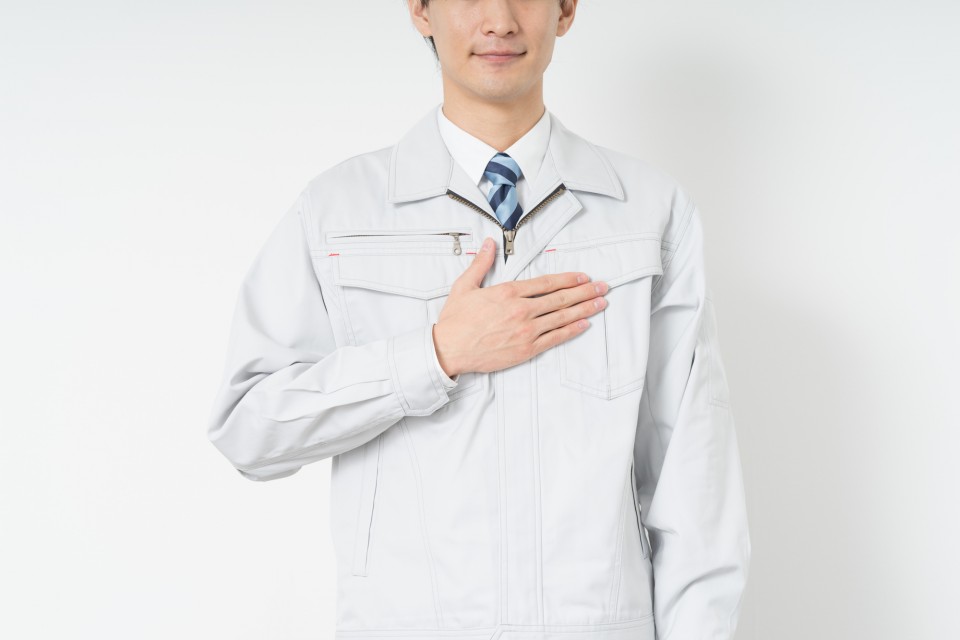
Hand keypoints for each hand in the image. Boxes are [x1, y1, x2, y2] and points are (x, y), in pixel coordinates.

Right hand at [432, 236, 607, 376]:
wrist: (448, 350)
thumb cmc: (455, 321)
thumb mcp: (465, 286)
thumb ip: (481, 263)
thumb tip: (490, 243)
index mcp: (509, 292)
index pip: (547, 283)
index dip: (568, 279)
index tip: (583, 276)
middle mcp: (522, 310)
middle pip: (561, 298)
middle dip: (585, 291)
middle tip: (603, 287)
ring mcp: (526, 331)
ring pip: (562, 317)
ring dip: (585, 309)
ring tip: (601, 303)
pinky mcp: (526, 349)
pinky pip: (555, 338)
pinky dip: (572, 330)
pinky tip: (584, 324)